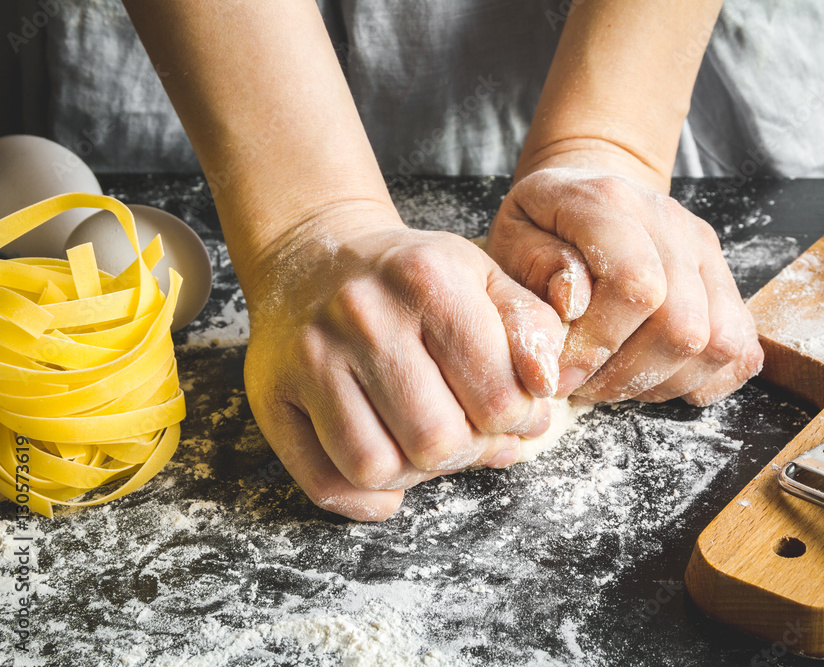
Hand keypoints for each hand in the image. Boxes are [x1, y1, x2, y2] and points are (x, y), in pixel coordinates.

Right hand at [242, 202, 563, 520]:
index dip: (520, 422)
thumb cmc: (411, 277)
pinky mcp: (272, 395)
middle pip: (437, 440)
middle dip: (467, 450)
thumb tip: (546, 386)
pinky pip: (325, 482)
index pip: (498, 397)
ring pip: (378, 468)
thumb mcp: (482, 276)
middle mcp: (362, 315)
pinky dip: (365, 498)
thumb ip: (531, 327)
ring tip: (424, 442)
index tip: (513, 414)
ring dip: (415, 474)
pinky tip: (388, 469)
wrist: (315, 254)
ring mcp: (311, 358)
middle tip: (469, 430)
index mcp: (428, 280)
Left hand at [485, 167, 762, 405]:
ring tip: (616, 381)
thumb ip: (535, 270)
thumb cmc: (543, 225)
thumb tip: (572, 308)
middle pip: (683, 324)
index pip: (635, 285)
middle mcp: (672, 223)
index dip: (596, 346)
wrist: (590, 187)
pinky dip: (703, 381)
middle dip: (627, 375)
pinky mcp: (726, 283)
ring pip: (718, 343)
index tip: (560, 375)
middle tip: (584, 385)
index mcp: (612, 203)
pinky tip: (656, 376)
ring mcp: (707, 252)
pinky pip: (741, 351)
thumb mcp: (512, 238)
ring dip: (662, 382)